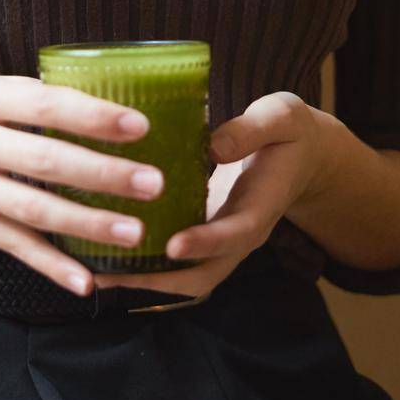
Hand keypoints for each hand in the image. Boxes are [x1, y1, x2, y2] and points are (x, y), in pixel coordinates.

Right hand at [0, 73, 165, 295]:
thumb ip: (28, 94)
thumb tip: (101, 100)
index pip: (41, 105)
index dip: (91, 116)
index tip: (139, 126)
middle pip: (43, 162)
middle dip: (102, 175)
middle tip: (152, 182)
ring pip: (32, 212)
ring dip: (87, 225)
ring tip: (135, 232)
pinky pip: (13, 246)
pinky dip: (50, 266)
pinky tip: (86, 281)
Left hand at [91, 91, 333, 300]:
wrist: (301, 155)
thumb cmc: (287, 132)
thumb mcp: (280, 118)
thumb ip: (251, 130)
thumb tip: (213, 146)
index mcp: (261, 207)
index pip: (234, 234)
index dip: (204, 243)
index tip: (171, 246)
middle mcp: (240, 235)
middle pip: (203, 275)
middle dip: (159, 280)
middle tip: (113, 275)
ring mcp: (222, 241)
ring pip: (185, 277)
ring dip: (144, 280)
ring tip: (98, 274)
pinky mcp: (206, 234)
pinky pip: (176, 262)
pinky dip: (145, 265)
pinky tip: (106, 253)